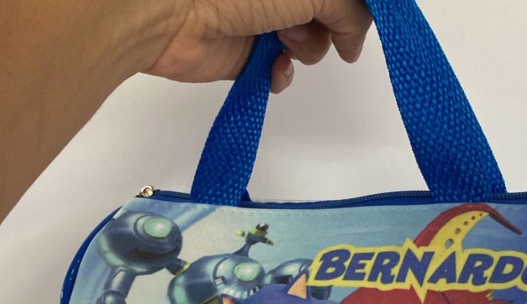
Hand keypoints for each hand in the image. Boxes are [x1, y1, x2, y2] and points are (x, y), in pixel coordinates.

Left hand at [147, 0, 372, 92]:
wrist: (170, 14)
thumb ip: (348, 9)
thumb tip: (356, 38)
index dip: (354, 10)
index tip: (356, 27)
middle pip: (329, 13)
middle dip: (327, 25)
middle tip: (302, 24)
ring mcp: (263, 16)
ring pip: (308, 42)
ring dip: (305, 49)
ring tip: (280, 41)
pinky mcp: (247, 51)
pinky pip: (281, 68)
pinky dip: (282, 73)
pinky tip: (271, 68)